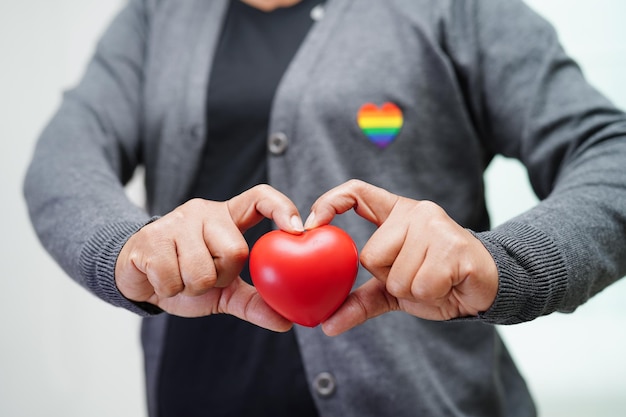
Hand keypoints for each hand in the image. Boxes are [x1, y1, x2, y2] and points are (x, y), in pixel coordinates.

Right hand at [115, 184, 303, 330]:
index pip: (260, 197)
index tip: (299, 229)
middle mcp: (204, 211)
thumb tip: (286, 320)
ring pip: (202, 270)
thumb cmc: (185, 278)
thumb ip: (254, 301)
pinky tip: (161, 278)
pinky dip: (169, 289)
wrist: (138, 279)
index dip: (282, 208)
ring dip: (193, 286)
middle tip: (205, 276)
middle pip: (236, 251)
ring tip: (181, 277)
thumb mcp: (223, 290)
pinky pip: (172, 277)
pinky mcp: (150, 238)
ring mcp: (176, 222)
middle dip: (222, 276)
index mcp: (227, 217)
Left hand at [304, 180, 497, 335]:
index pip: (356, 192)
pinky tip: (448, 283)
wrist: (483, 288)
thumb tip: (326, 324)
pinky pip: (420, 284)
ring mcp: (435, 225)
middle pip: (370, 255)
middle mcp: (414, 212)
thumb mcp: (392, 289)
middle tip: (416, 275)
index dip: (329, 202)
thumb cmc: (436, 281)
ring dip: (412, 289)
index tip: (310, 226)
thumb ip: (360, 301)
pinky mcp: (453, 245)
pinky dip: (431, 294)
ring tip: (434, 279)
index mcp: (395, 213)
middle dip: (389, 278)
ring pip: (395, 274)